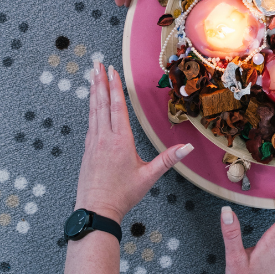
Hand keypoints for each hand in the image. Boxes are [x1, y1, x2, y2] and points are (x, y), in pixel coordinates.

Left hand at [77, 61, 193, 222]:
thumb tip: (187, 148)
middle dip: (100, 82)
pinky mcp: (88, 149)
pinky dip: (91, 107)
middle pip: (102, 103)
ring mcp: (93, 142)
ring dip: (94, 91)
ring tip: (92, 76)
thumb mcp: (148, 177)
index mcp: (120, 140)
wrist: (96, 209)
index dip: (115, 87)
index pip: (118, 107)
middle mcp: (104, 137)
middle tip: (96, 64)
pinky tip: (92, 104)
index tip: (112, 70)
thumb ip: (168, 160)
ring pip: (93, 110)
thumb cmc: (122, 195)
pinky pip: (90, 121)